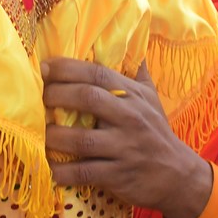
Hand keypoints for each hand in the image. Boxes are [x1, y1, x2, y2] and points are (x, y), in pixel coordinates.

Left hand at [43, 58, 213, 217]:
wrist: (179, 176)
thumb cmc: (156, 132)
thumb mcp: (151, 98)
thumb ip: (137, 72)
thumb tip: (132, 41)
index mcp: (134, 96)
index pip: (98, 74)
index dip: (68, 68)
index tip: (45, 66)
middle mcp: (130, 118)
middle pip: (88, 99)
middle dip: (57, 95)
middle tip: (39, 98)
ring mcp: (124, 148)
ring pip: (82, 139)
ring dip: (55, 135)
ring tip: (41, 132)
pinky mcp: (119, 176)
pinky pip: (84, 172)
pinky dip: (63, 171)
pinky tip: (50, 168)